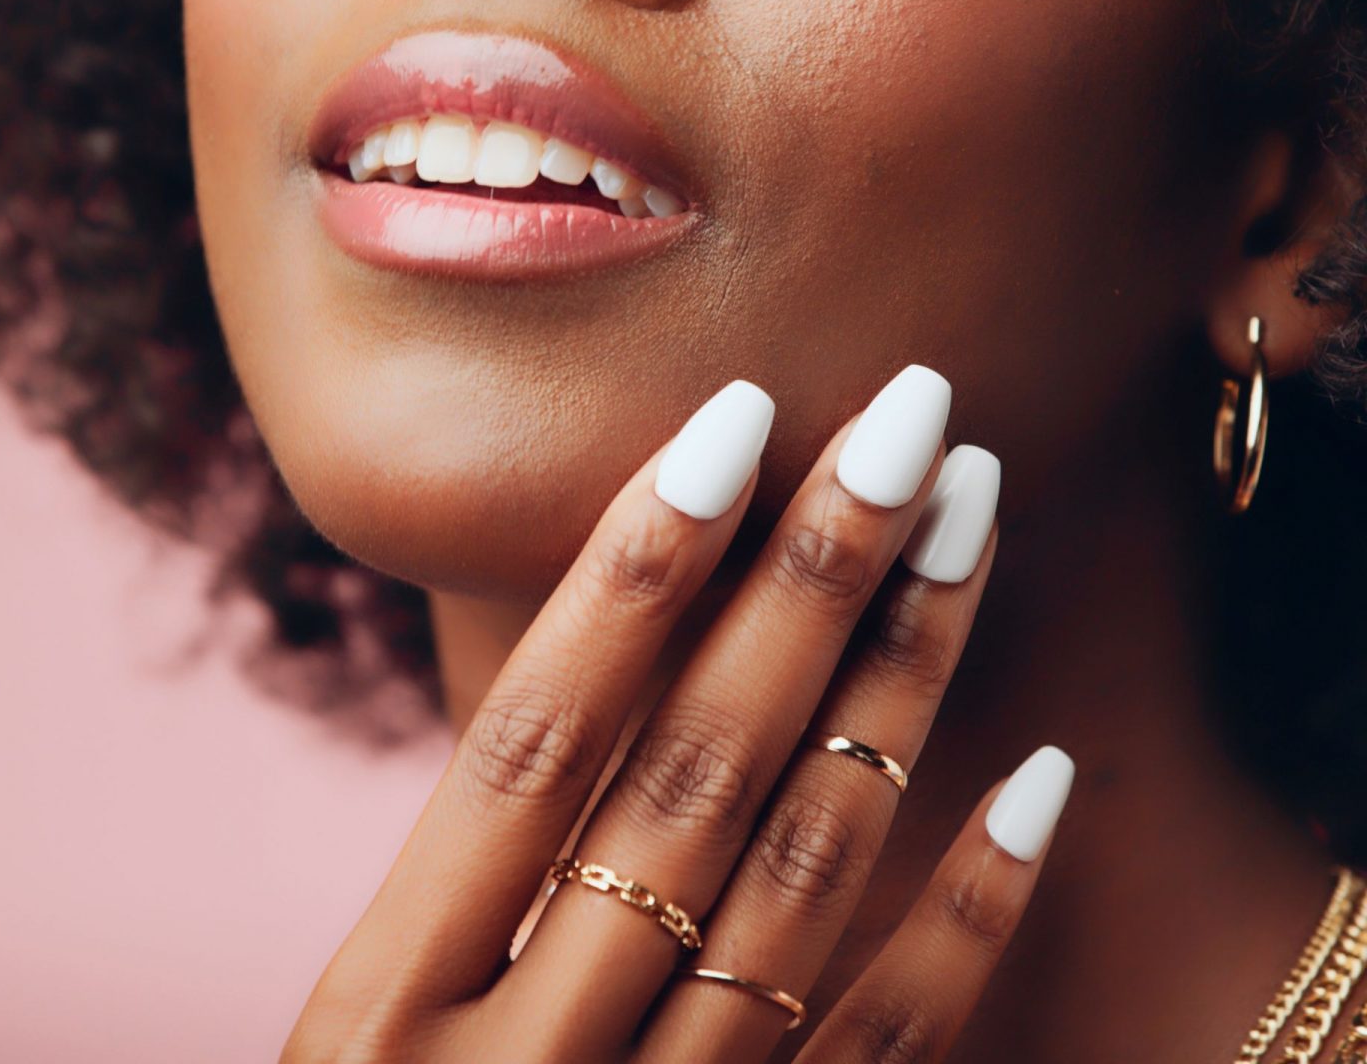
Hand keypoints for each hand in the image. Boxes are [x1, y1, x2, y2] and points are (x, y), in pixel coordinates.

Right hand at [281, 368, 1071, 1062]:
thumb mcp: (371, 1038)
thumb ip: (470, 889)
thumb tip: (596, 667)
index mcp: (379, 1012)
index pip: (532, 740)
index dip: (637, 571)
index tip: (739, 415)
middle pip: (693, 778)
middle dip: (814, 577)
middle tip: (914, 417)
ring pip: (806, 882)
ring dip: (904, 688)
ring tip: (973, 523)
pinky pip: (888, 1055)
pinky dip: (974, 918)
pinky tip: (1042, 774)